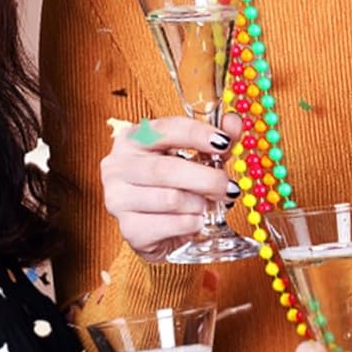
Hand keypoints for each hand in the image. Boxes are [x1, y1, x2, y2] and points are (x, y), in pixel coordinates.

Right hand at [100, 111, 243, 262]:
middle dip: (206, 179)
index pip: (166, 130)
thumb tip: (233, 122)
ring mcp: (118, 199)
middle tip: (229, 187)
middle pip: (166, 169)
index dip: (197, 134)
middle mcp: (118, 166)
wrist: (157, 229)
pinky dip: (190, 224)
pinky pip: (169, 225)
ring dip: (199, 204)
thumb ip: (216, 140)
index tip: (224, 143)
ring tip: (207, 205)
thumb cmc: (175, 186)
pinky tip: (195, 221)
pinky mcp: (128, 229)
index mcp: (133, 140)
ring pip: (170, 199)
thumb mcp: (197, 157)